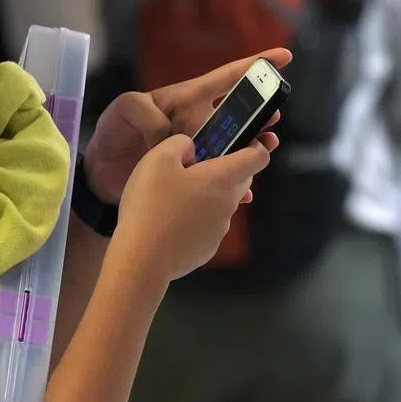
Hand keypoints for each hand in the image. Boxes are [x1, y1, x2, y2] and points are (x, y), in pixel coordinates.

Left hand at [84, 48, 291, 204]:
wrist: (102, 174)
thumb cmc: (113, 134)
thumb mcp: (124, 109)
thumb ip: (147, 113)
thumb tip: (170, 135)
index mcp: (187, 100)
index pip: (225, 79)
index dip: (253, 66)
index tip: (282, 58)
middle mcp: (200, 123)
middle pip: (240, 115)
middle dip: (262, 115)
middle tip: (274, 120)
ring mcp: (200, 150)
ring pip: (236, 147)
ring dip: (253, 149)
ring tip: (265, 151)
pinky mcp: (195, 175)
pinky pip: (222, 177)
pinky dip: (235, 184)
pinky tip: (244, 192)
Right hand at [112, 133, 274, 282]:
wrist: (142, 259)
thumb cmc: (151, 205)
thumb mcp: (158, 158)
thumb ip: (180, 143)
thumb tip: (191, 148)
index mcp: (223, 178)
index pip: (259, 158)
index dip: (255, 145)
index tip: (242, 142)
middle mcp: (228, 204)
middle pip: (241, 180)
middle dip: (226, 169)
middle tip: (194, 166)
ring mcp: (219, 230)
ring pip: (222, 204)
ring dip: (207, 196)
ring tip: (174, 197)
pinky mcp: (207, 248)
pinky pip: (208, 226)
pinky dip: (196, 220)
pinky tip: (170, 222)